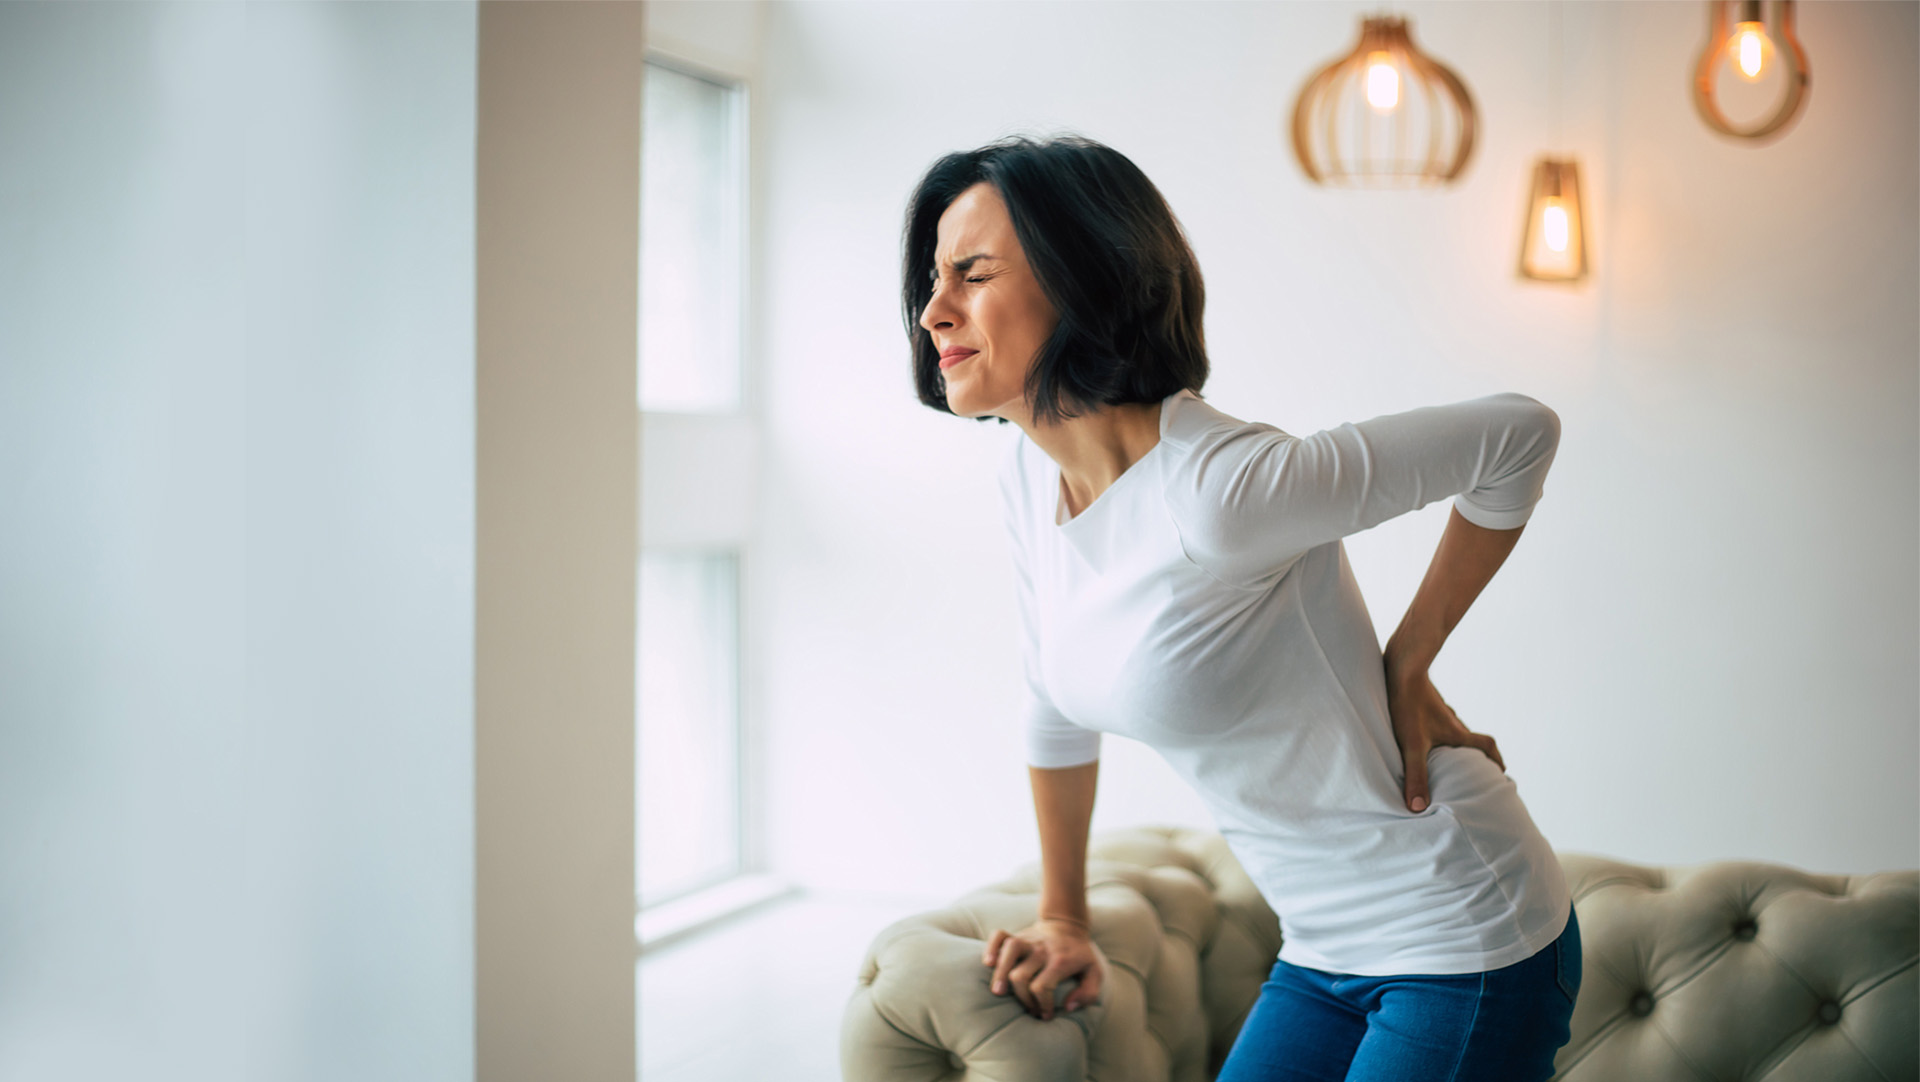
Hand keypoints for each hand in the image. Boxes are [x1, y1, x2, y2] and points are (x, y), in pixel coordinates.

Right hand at [980, 917, 1105, 1020]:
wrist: (1068, 926)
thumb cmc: (1080, 955)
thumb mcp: (1095, 973)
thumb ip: (1088, 993)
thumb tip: (1068, 1006)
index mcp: (1061, 960)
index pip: (1042, 987)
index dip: (1042, 1005)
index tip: (1045, 1015)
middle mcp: (1042, 949)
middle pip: (1022, 976)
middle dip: (1023, 999)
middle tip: (1030, 1009)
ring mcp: (1028, 940)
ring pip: (1010, 952)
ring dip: (1001, 973)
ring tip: (998, 992)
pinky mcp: (1017, 934)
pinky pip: (999, 935)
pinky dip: (991, 947)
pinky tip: (988, 963)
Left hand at [1383, 662, 1503, 813]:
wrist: (1401, 664)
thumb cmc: (1408, 703)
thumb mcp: (1412, 744)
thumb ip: (1416, 775)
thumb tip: (1419, 808)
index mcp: (1457, 733)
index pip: (1487, 747)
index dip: (1495, 761)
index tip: (1500, 774)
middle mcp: (1452, 721)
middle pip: (1472, 740)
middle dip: (1474, 757)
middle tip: (1473, 772)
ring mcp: (1438, 710)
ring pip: (1453, 730)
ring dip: (1454, 744)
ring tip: (1445, 758)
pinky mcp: (1423, 701)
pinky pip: (1435, 720)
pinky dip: (1435, 731)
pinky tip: (1420, 733)